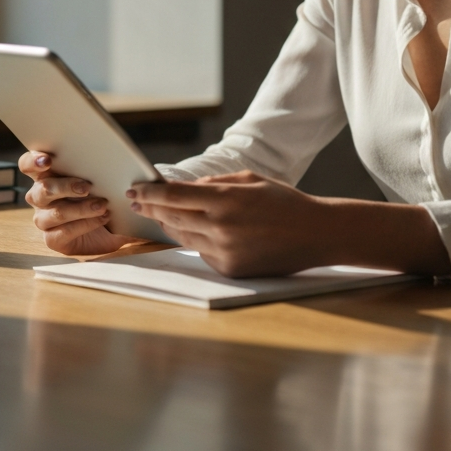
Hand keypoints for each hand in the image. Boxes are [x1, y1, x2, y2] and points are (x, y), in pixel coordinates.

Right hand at [19, 151, 135, 255]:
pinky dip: (85, 224)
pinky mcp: (52, 239)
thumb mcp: (100, 180)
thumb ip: (97, 167)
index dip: (33, 161)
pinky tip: (102, 219)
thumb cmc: (100, 195)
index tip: (47, 160)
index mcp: (46, 176)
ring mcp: (43, 219)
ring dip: (80, 208)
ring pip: (55, 213)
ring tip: (102, 205)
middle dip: (65, 186)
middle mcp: (40, 198)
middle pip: (42, 189)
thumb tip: (115, 154)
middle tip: (87, 187)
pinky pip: (64, 232)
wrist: (111, 228)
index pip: (28, 165)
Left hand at [128, 170, 326, 277]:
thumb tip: (186, 189)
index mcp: (226, 201)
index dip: (150, 193)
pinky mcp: (230, 270)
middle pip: (172, 218)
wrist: (315, 234)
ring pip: (183, 237)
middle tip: (138, 201)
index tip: (135, 190)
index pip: (174, 196)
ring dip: (169, 224)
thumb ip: (215, 184)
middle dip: (152, 208)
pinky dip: (195, 240)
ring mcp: (225, 252)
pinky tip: (193, 230)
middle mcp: (221, 228)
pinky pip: (202, 252)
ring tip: (159, 214)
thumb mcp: (250, 180)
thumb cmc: (284, 201)